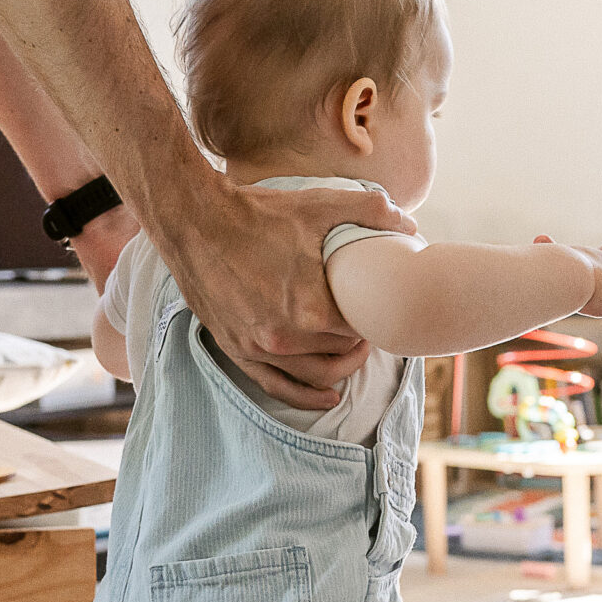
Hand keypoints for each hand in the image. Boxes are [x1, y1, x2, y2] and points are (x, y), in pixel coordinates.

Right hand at [162, 180, 415, 408]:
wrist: (193, 220)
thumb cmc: (257, 213)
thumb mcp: (318, 205)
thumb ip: (369, 211)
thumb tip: (408, 223)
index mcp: (310, 310)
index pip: (362, 330)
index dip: (378, 321)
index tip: (384, 310)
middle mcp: (285, 339)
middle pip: (342, 354)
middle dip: (363, 343)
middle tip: (373, 326)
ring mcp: (258, 349)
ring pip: (315, 377)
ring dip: (341, 368)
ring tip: (355, 351)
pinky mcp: (236, 350)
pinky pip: (276, 387)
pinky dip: (305, 396)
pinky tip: (327, 397)